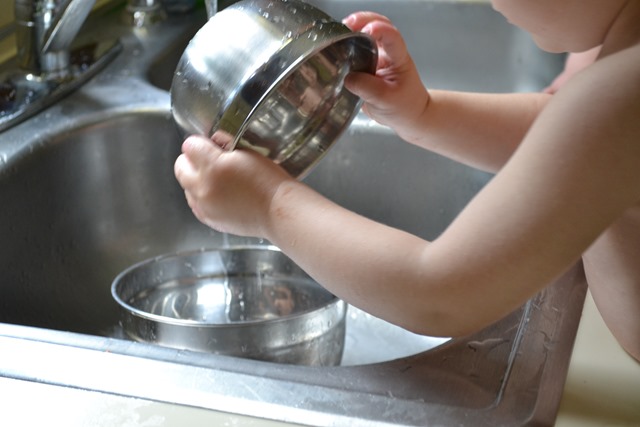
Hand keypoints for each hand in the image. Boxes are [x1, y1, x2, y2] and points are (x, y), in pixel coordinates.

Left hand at [173, 131, 292, 235]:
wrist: (278, 211)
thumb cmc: (269, 182)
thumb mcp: (250, 152)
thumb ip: (226, 143)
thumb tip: (214, 140)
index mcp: (213, 166)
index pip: (189, 146)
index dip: (200, 143)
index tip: (210, 146)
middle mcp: (203, 187)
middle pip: (180, 166)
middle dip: (192, 161)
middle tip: (208, 161)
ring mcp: (203, 205)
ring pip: (186, 186)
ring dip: (196, 180)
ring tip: (217, 181)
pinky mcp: (208, 219)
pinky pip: (195, 204)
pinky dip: (202, 197)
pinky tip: (218, 195)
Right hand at [342, 12, 428, 130]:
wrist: (407, 115)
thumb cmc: (404, 106)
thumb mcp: (386, 101)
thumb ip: (367, 88)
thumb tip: (347, 78)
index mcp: (398, 58)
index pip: (392, 37)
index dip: (380, 30)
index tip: (367, 31)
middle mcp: (387, 53)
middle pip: (378, 24)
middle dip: (363, 20)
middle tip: (348, 24)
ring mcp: (376, 57)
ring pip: (365, 34)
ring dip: (352, 29)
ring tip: (338, 32)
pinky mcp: (364, 66)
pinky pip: (354, 50)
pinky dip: (345, 44)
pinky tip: (336, 47)